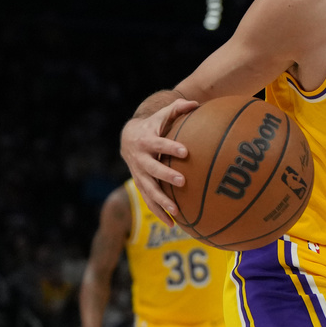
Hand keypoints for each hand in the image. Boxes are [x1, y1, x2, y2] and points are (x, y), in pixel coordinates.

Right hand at [119, 97, 198, 222]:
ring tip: (176, 210)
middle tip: (183, 181)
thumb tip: (197, 103)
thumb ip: (179, 107)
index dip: (171, 147)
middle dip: (166, 176)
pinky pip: (149, 200)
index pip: (160, 144)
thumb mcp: (162, 115)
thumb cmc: (154, 125)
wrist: (128, 138)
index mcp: (146, 140)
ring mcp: (139, 173)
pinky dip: (159, 212)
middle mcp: (140, 158)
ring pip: (149, 189)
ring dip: (162, 201)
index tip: (185, 151)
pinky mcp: (141, 184)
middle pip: (153, 169)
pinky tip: (172, 223)